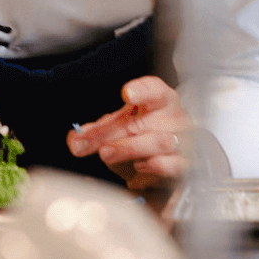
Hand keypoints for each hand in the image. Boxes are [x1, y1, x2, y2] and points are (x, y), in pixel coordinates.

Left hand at [66, 76, 189, 190]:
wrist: (165, 157)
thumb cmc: (142, 134)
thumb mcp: (117, 128)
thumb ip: (95, 133)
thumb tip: (75, 140)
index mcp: (159, 100)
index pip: (155, 90)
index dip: (143, 90)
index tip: (126, 94)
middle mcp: (174, 117)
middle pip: (148, 121)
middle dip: (115, 134)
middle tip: (94, 146)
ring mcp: (181, 140)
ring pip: (160, 141)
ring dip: (129, 149)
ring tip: (107, 154)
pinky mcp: (183, 163)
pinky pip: (173, 164)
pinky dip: (154, 167)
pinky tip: (139, 167)